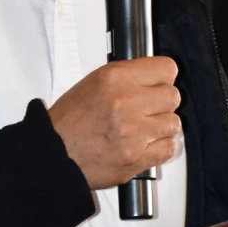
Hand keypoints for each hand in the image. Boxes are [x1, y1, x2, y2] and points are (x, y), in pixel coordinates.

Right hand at [48, 57, 180, 190]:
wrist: (53, 152)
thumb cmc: (70, 119)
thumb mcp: (94, 82)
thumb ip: (128, 76)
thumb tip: (156, 77)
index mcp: (115, 78)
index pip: (167, 69)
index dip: (164, 78)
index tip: (159, 85)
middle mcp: (126, 102)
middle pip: (173, 97)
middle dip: (163, 103)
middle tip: (149, 110)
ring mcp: (134, 132)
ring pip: (174, 124)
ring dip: (162, 127)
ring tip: (144, 129)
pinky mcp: (136, 157)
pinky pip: (169, 149)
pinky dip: (161, 147)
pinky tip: (145, 144)